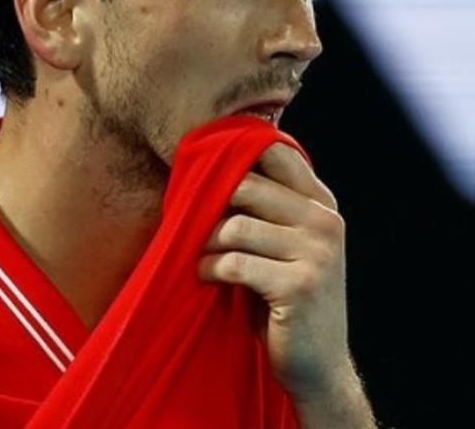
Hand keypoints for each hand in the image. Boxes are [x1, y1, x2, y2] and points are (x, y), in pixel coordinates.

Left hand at [197, 142, 349, 400]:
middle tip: (192, 226)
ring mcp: (317, 254)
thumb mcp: (286, 244)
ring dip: (206, 243)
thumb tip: (206, 166)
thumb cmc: (285, 298)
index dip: (234, 156)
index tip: (204, 173)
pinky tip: (207, 275)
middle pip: (246, 186)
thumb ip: (265, 207)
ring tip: (201, 256)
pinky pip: (235, 263)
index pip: (277, 152)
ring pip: (235, 226)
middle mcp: (325, 222)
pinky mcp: (299, 285)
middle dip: (210, 205)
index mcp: (322, 205)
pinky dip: (211, 268)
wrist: (317, 365)